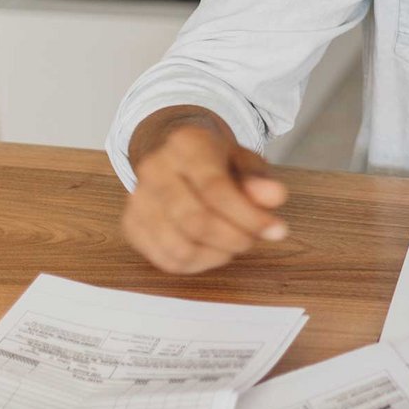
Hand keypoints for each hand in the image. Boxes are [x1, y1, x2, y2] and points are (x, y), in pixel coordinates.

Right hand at [122, 123, 288, 273]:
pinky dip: (198, 264)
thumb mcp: (245, 160)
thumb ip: (259, 178)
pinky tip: (215, 251)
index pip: (215, 189)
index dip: (248, 216)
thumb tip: (275, 197)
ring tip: (235, 243)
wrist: (175, 156)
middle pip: (194, 221)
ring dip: (217, 254)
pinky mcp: (132, 225)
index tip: (277, 230)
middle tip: (254, 239)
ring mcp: (138, 199)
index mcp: (186, 144)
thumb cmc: (216, 161)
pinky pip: (166, 259)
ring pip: (178, 246)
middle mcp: (154, 170)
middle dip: (233, 238)